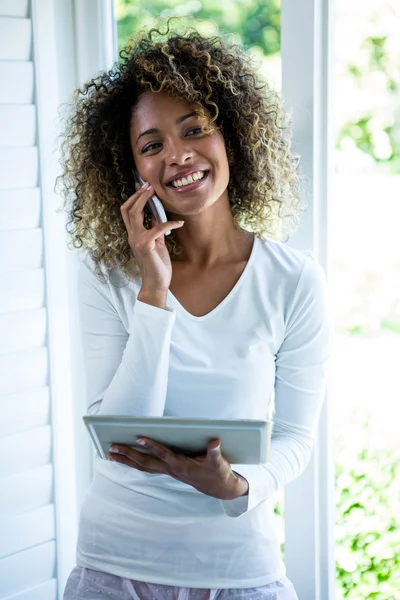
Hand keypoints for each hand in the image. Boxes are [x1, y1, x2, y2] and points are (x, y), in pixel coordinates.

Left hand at [108, 437, 248, 499]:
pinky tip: (126, 459)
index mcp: (182, 465)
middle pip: (146, 462)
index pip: (164, 454)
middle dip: (128, 454)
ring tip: (110, 454)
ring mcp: (168, 471)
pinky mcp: (168, 470)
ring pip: (143, 466)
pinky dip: (134, 463)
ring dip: (126, 460)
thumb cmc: (218, 472)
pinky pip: (147, 467)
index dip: (153, 446)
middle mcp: (171, 469)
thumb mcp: (219, 462)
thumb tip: (215, 442)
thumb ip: (215, 452)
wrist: (219, 488)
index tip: (140, 438)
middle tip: (112, 447)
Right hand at [120, 181, 183, 291]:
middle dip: (138, 194)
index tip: (144, 187)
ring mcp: (137, 240)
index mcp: (134, 235)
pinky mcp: (147, 245)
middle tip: (149, 185)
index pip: (127, 212)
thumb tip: (158, 218)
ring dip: (145, 200)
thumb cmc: (157, 265)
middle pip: (127, 209)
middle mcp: (132, 236)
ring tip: (155, 193)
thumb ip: (155, 230)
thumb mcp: (157, 243)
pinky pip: (158, 228)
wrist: (156, 283)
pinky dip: (170, 223)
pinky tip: (180, 223)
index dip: (134, 198)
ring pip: (135, 213)